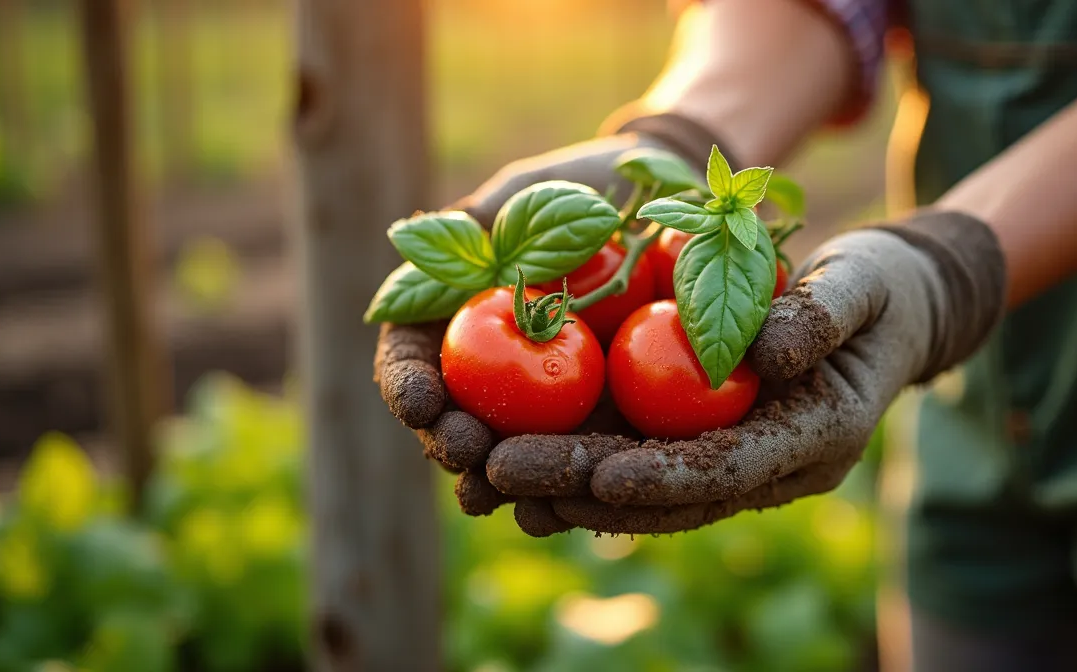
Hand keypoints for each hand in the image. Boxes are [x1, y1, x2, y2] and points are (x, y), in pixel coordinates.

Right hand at [374, 112, 731, 530]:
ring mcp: (546, 405)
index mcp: (455, 317)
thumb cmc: (586, 187)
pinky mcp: (601, 425)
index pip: (412, 359)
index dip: (406, 384)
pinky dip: (563, 490)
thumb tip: (423, 240)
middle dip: (449, 443)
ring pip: (508, 456)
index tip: (421, 402)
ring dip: (494, 481)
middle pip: (452, 421)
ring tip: (490, 493)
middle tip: (464, 451)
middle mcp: (492, 370)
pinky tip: (556, 508)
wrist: (669, 198)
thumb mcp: (527, 194)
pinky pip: (581, 465)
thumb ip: (480, 224)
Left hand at [484, 210, 1005, 534]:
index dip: (662, 477)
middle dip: (583, 489)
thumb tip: (767, 354)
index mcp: (815, 437)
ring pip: (644, 491)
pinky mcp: (709, 441)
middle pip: (668, 494)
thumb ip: (822, 315)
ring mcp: (738, 460)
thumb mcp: (863, 285)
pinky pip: (639, 461)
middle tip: (503, 472)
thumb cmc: (881, 291)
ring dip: (566, 488)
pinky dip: (580, 462)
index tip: (595, 476)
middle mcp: (771, 467)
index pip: (727, 469)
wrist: (891, 311)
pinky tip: (519, 450)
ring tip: (489, 474)